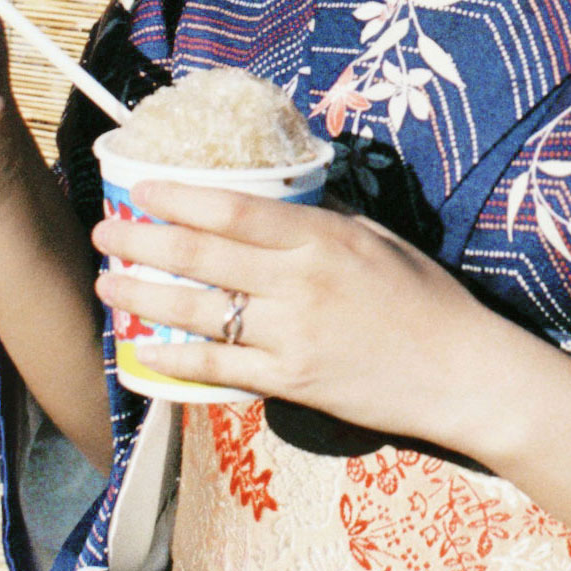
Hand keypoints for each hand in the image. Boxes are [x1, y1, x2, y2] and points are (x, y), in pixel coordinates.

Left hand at [96, 186, 514, 457]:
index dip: (179, 197)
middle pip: (201, 256)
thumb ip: (325, 223)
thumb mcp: (380, 242)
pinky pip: (218, 368)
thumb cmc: (429, 301)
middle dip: (141, 243)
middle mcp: (300, 283)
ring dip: (143, 298)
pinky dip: (174, 360)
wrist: (464, 374)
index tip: (142, 190)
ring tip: (109, 288)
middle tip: (106, 235)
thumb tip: (274, 204)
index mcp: (324, 239)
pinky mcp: (291, 381)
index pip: (235, 209)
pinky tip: (143, 353)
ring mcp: (292, 334)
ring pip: (196, 312)